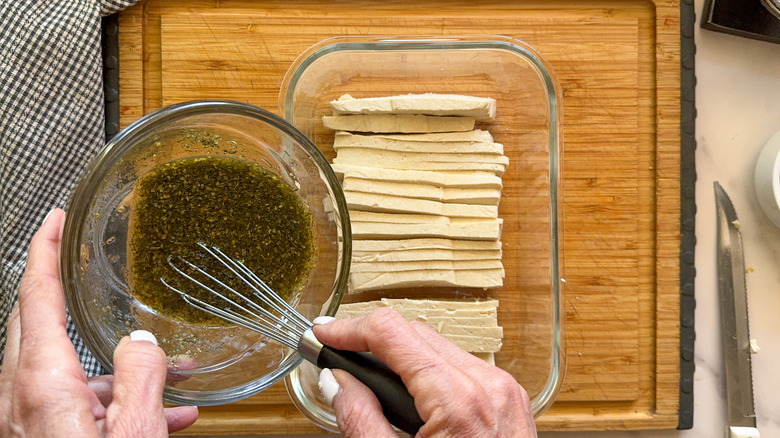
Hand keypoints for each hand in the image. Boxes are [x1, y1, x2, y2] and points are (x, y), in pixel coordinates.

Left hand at [0, 208, 198, 436]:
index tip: (55, 220)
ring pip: (62, 368)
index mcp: (41, 384)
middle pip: (36, 322)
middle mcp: (20, 397)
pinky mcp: (40, 437)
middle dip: (61, 288)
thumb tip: (144, 341)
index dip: (45, 251)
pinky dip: (114, 399)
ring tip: (168, 369)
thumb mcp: (134, 431)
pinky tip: (164, 412)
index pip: (36, 296)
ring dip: (112, 365)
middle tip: (80, 260)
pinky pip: (73, 403)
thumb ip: (141, 377)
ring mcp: (25, 420)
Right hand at [313, 307, 536, 437]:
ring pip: (439, 346)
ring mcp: (504, 391)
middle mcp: (488, 385)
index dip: (350, 328)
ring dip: (400, 354)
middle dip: (372, 340)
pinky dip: (429, 371)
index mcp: (458, 400)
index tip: (326, 334)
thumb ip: (360, 419)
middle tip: (337, 353)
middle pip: (416, 333)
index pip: (392, 334)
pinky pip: (461, 367)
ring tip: (368, 377)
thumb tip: (337, 384)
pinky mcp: (509, 400)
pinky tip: (407, 391)